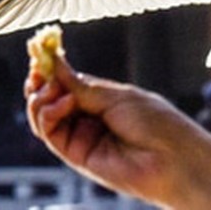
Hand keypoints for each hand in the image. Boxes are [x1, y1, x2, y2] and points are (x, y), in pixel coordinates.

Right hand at [24, 50, 210, 209]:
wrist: (173, 158)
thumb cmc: (155, 122)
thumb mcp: (115, 95)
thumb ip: (80, 85)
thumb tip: (54, 63)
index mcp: (101, 99)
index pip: (66, 82)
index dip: (51, 69)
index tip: (39, 52)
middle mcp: (88, 118)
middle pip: (50, 99)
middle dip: (40, 83)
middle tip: (37, 69)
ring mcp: (82, 137)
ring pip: (44, 117)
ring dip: (40, 99)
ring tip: (49, 89)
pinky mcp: (77, 156)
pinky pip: (51, 134)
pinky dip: (48, 114)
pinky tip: (62, 103)